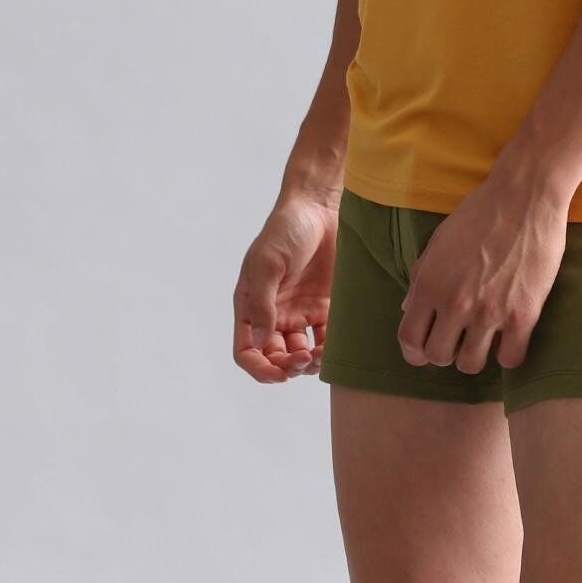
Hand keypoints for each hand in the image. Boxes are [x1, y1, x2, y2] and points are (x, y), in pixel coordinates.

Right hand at [233, 194, 339, 383]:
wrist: (320, 208)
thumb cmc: (285, 230)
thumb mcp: (266, 264)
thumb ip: (262, 304)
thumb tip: (262, 343)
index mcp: (252, 306)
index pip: (247, 350)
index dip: (259, 369)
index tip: (278, 374)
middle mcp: (274, 314)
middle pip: (276, 357)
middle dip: (288, 367)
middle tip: (304, 359)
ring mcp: (301, 312)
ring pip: (301, 354)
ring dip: (309, 363)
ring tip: (319, 354)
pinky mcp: (326, 306)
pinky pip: (326, 338)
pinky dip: (329, 348)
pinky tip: (334, 345)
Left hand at [397, 173, 567, 373]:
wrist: (526, 196)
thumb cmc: (480, 213)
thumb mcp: (439, 241)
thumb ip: (421, 277)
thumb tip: (409, 308)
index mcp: (430, 284)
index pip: (409, 340)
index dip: (414, 350)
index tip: (425, 348)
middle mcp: (455, 303)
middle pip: (438, 357)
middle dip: (445, 352)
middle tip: (458, 337)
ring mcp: (489, 312)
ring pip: (471, 365)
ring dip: (475, 354)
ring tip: (484, 337)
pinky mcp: (523, 315)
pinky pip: (509, 359)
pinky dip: (507, 353)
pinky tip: (510, 336)